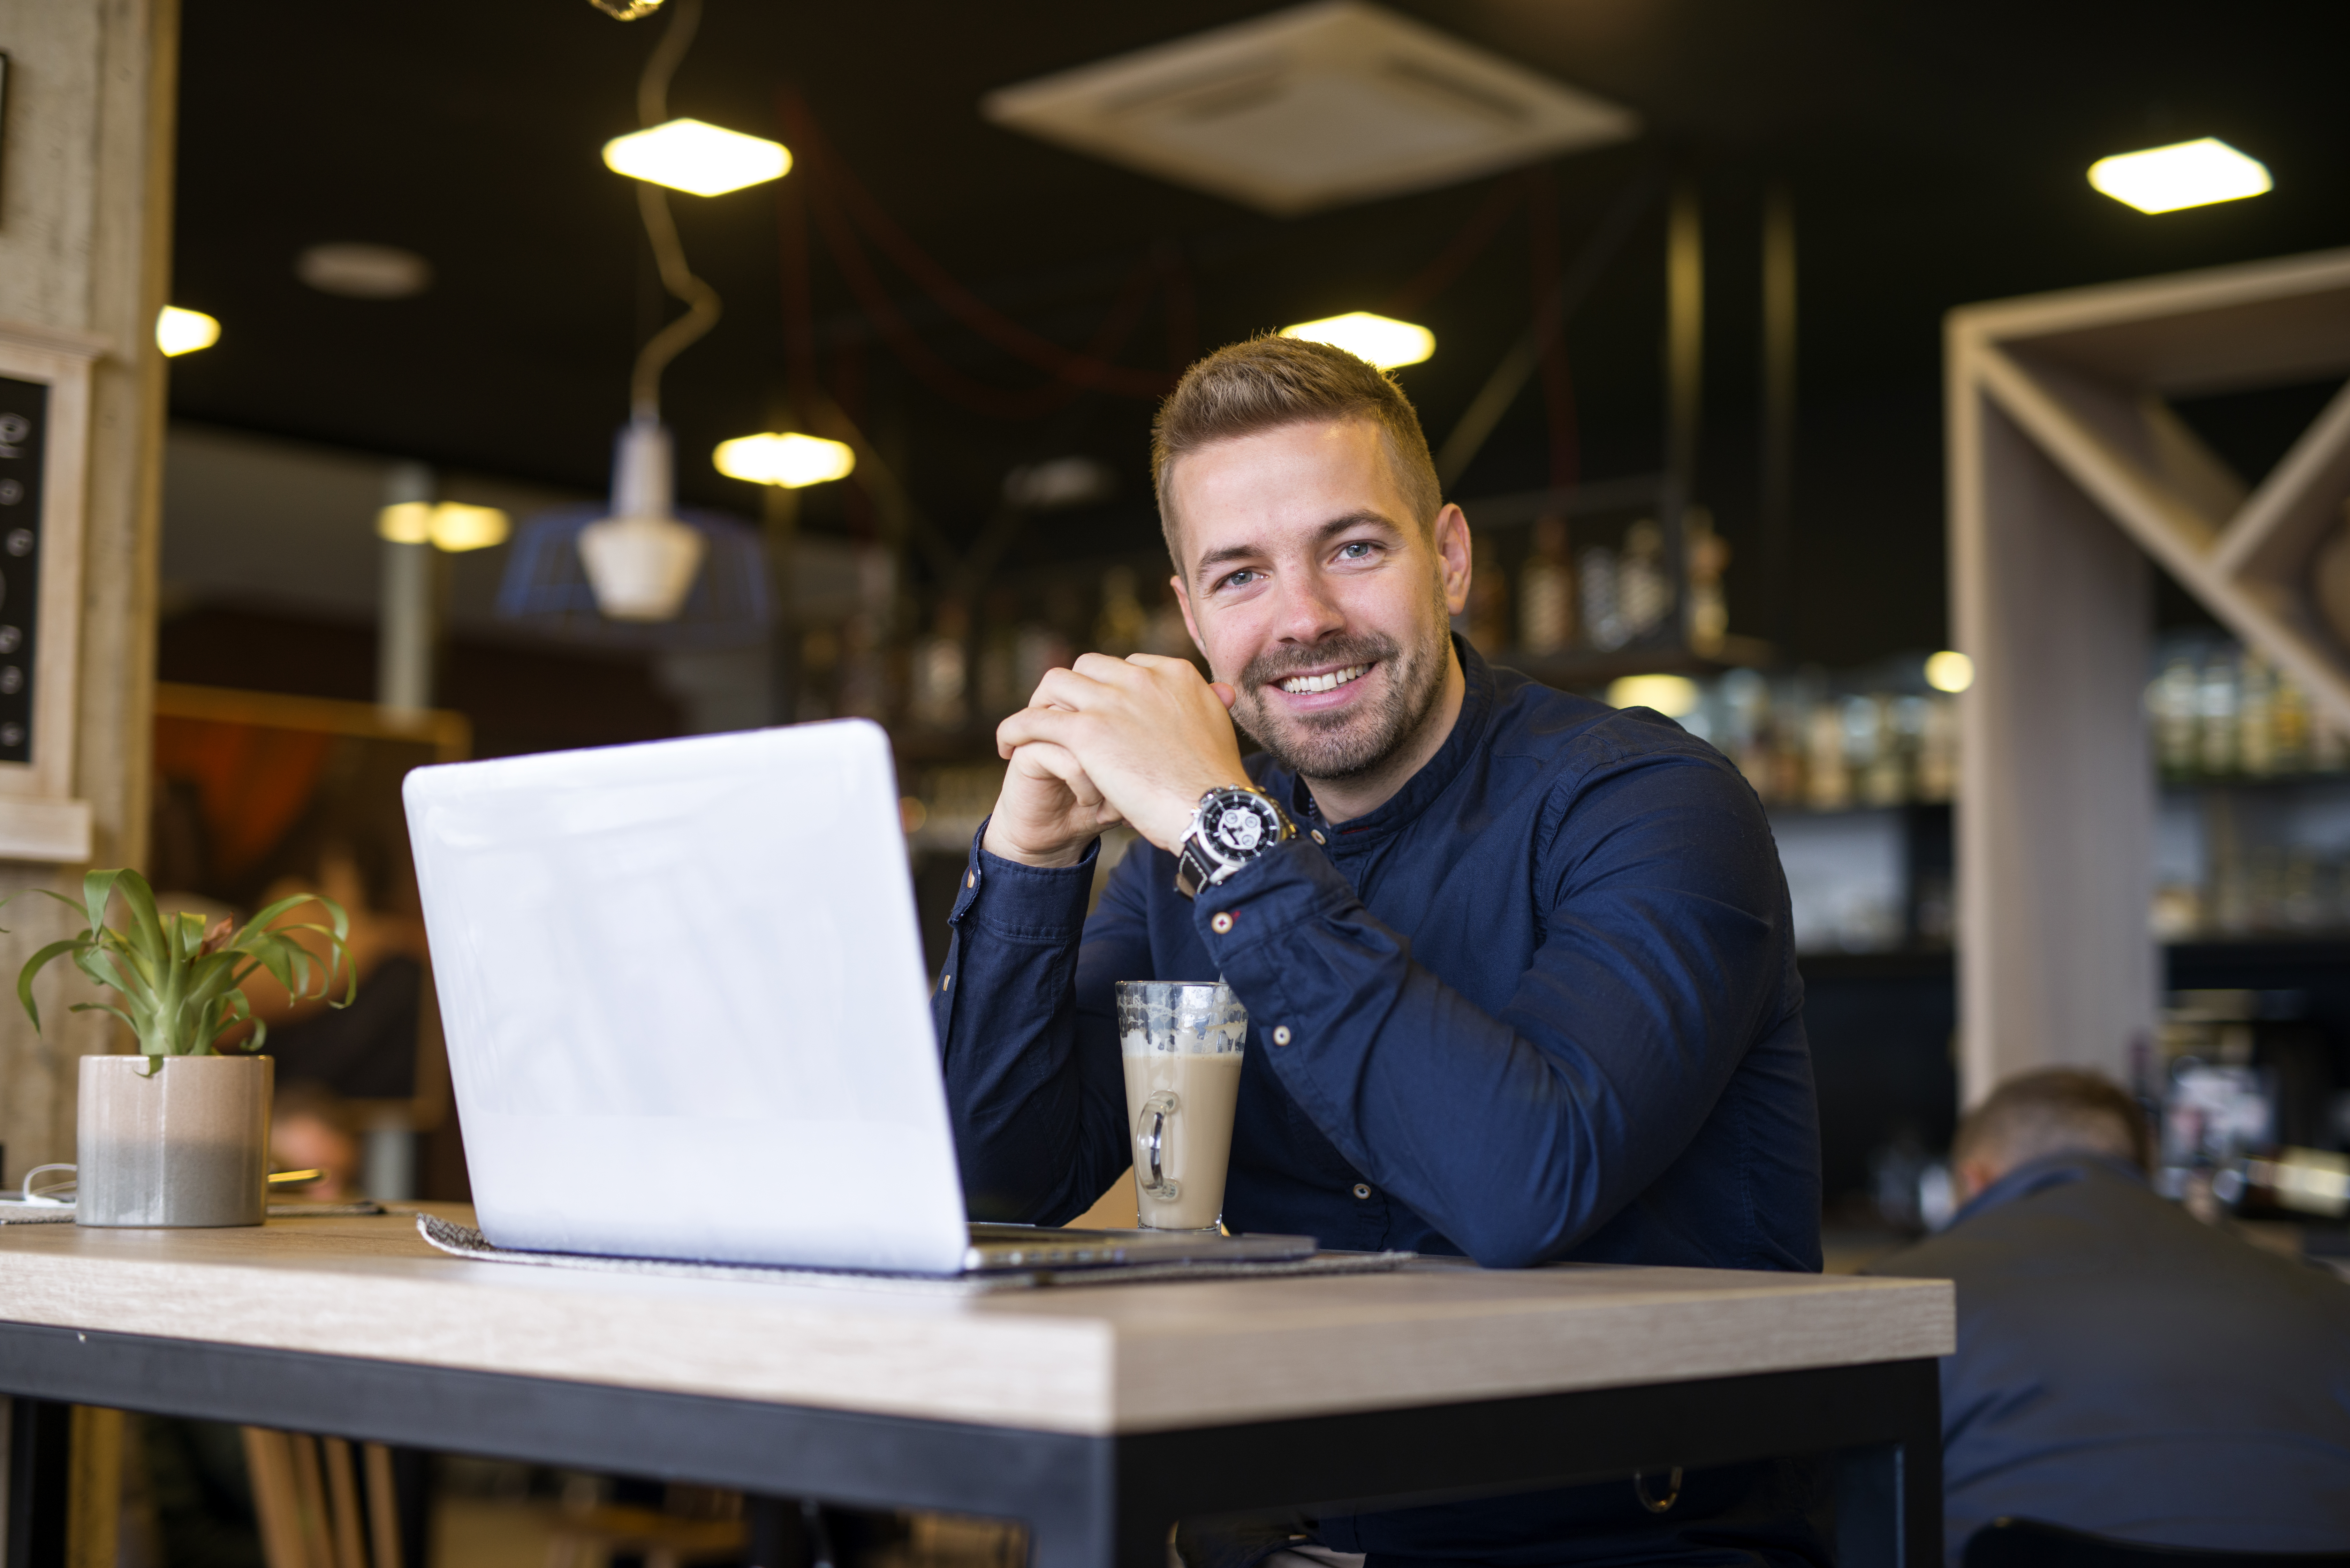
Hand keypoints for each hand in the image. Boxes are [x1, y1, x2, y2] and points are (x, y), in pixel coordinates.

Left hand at [994, 654, 1246, 853]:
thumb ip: (1207, 705)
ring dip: (1040, 704)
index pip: (1124, 667)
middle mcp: (1141, 677)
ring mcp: (1112, 701)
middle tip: (1061, 720)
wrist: (1213, 811)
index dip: (1106, 690)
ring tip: (1031, 731)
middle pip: (1087, 667)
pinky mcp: (1087, 730)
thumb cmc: (1217, 783)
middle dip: (1071, 692)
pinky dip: (1014, 729)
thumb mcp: (1217, 728)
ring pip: (1055, 682)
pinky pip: (1033, 719)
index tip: (1099, 715)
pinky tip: (1007, 747)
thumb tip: (1216, 694)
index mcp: (1174, 674)